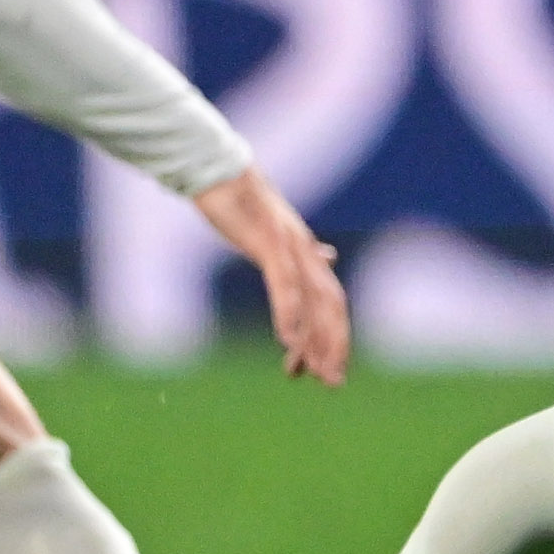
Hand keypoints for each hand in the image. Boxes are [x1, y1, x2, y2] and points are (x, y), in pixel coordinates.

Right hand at [194, 164, 349, 384]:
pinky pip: (284, 282)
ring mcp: (290, 245)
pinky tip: (287, 339)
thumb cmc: (242, 203)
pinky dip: (289, 311)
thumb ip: (298, 254)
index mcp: (307, 253)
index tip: (327, 371)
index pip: (330, 302)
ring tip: (314, 372)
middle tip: (332, 383)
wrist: (218, 170)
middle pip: (331, 306)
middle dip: (334, 346)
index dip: (334, 336)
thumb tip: (328, 258)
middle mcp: (306, 251)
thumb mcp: (275, 235)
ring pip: (313, 299)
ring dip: (315, 338)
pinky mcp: (268, 240)